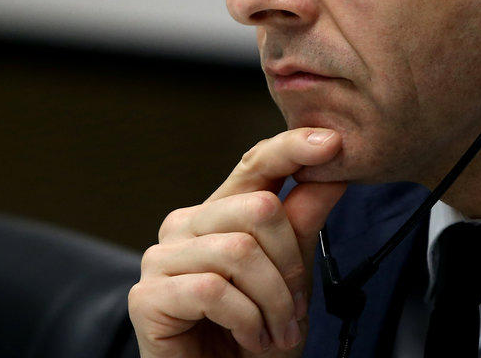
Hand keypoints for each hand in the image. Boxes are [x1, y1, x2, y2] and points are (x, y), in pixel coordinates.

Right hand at [129, 128, 347, 356]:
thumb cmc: (252, 335)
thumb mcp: (292, 274)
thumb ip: (304, 219)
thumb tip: (333, 168)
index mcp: (219, 212)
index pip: (255, 162)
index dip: (292, 148)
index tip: (331, 142)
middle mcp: (186, 225)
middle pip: (258, 209)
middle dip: (289, 268)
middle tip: (293, 312)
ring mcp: (161, 257)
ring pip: (239, 251)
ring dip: (272, 303)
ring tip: (273, 332)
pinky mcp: (147, 295)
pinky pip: (213, 289)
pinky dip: (245, 320)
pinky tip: (247, 337)